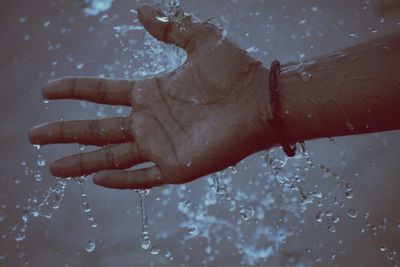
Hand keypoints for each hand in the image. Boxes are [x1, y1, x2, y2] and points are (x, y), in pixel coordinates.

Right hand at [28, 4, 273, 188]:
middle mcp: (151, 121)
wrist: (263, 102)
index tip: (47, 90)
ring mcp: (162, 146)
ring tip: (51, 166)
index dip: (74, 90)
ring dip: (81, 161)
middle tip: (34, 135)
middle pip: (98, 128)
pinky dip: (120, 180)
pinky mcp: (177, 167)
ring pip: (112, 156)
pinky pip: (143, 177)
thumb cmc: (236, 72)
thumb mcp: (199, 40)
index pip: (102, 93)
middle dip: (65, 132)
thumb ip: (170, 26)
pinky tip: (97, 180)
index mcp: (151, 93)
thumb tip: (140, 10)